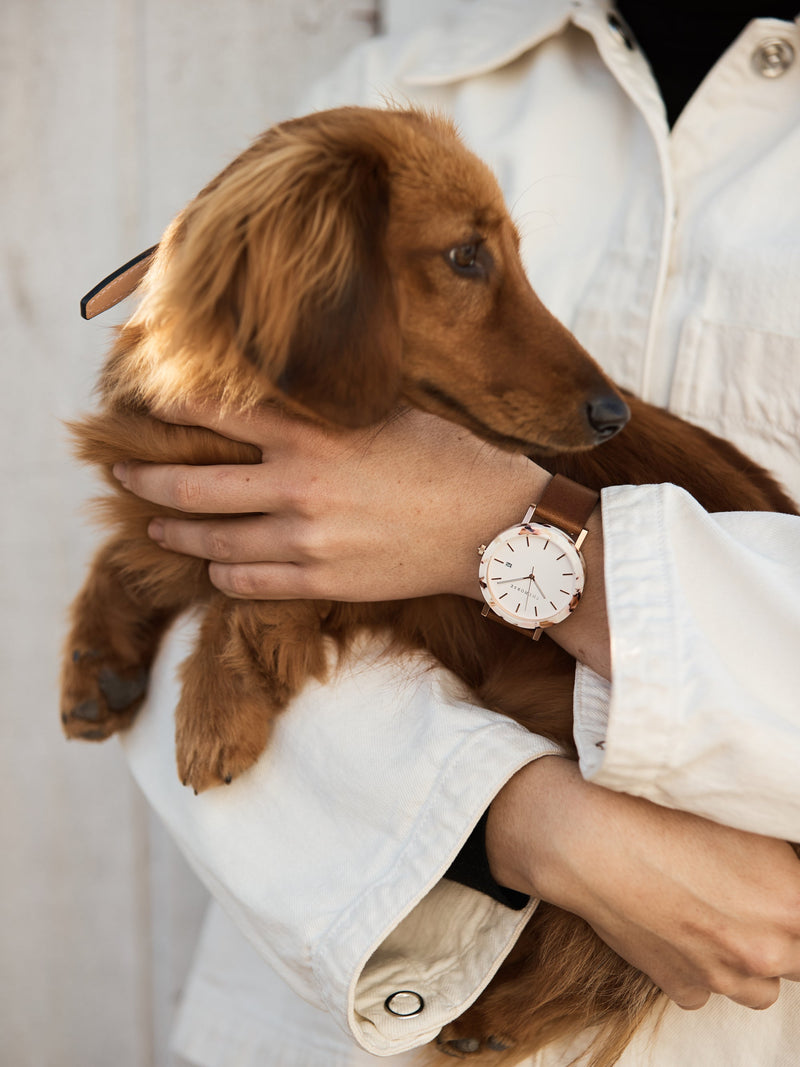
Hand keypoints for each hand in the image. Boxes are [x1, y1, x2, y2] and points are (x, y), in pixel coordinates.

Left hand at [113, 400, 547, 602]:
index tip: (145, 405)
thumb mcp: (385, 415)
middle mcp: (298, 486)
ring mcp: (306, 541)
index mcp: (313, 434)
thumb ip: (325, 411)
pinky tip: (215, 567)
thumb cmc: (448, 459)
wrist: (493, 527)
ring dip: (173, 534)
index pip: (217, 414)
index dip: (170, 408)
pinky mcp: (321, 582)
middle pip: (192, 488)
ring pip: (212, 542)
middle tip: (119, 474)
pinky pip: (248, 582)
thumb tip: (279, 399)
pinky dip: (222, 574)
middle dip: (143, 480)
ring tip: (153, 528)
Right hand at [487, 757, 799, 1010]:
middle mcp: (765, 948)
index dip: (790, 897)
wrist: (586, 838)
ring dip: (748, 959)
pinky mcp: (679, 985)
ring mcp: (720, 974)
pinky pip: (705, 990)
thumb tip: (783, 869)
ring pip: (760, 988)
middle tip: (748, 898)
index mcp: (790, 902)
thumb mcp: (738, 819)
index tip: (774, 887)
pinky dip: (697, 967)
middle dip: (781, 931)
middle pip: (796, 958)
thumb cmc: (656, 812)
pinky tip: (676, 928)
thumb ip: (776, 859)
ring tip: (716, 918)